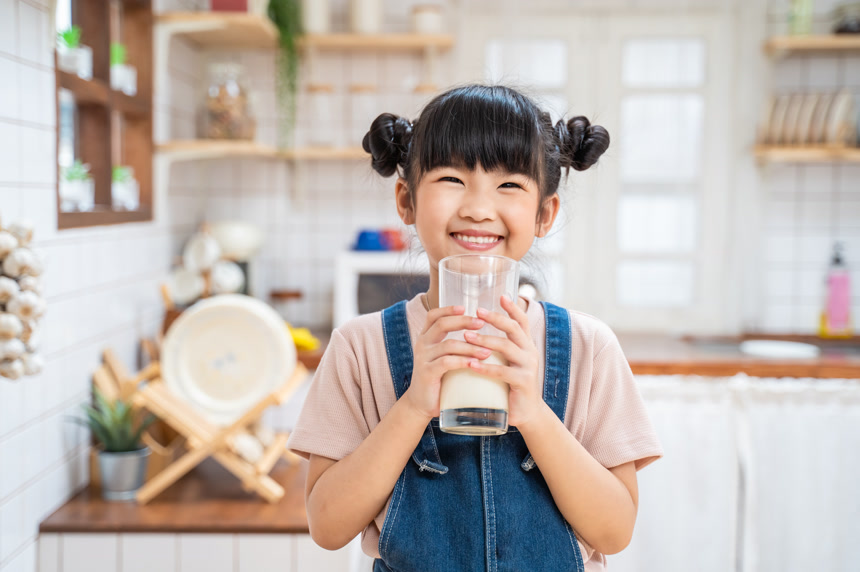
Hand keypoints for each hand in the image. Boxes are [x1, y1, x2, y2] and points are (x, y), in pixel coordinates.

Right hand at [403, 305, 490, 420]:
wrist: (422, 403)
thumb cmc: (439, 379)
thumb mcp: (444, 357)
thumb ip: (455, 345)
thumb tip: (482, 334)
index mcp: (426, 337)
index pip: (434, 316)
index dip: (448, 309)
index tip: (466, 307)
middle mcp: (422, 344)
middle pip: (442, 324)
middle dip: (463, 322)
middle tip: (481, 323)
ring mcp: (423, 358)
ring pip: (449, 344)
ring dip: (471, 346)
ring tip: (488, 351)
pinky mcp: (427, 373)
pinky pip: (446, 362)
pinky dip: (463, 361)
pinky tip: (476, 364)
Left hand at [464, 296, 542, 426]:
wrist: (525, 413)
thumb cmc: (510, 386)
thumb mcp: (507, 362)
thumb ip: (498, 348)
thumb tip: (475, 330)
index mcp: (526, 345)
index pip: (521, 321)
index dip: (512, 307)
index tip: (500, 295)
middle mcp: (530, 352)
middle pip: (513, 329)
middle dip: (495, 318)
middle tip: (476, 312)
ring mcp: (528, 367)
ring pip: (506, 347)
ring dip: (485, 340)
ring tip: (467, 336)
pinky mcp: (522, 382)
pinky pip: (503, 371)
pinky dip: (486, 367)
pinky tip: (471, 364)